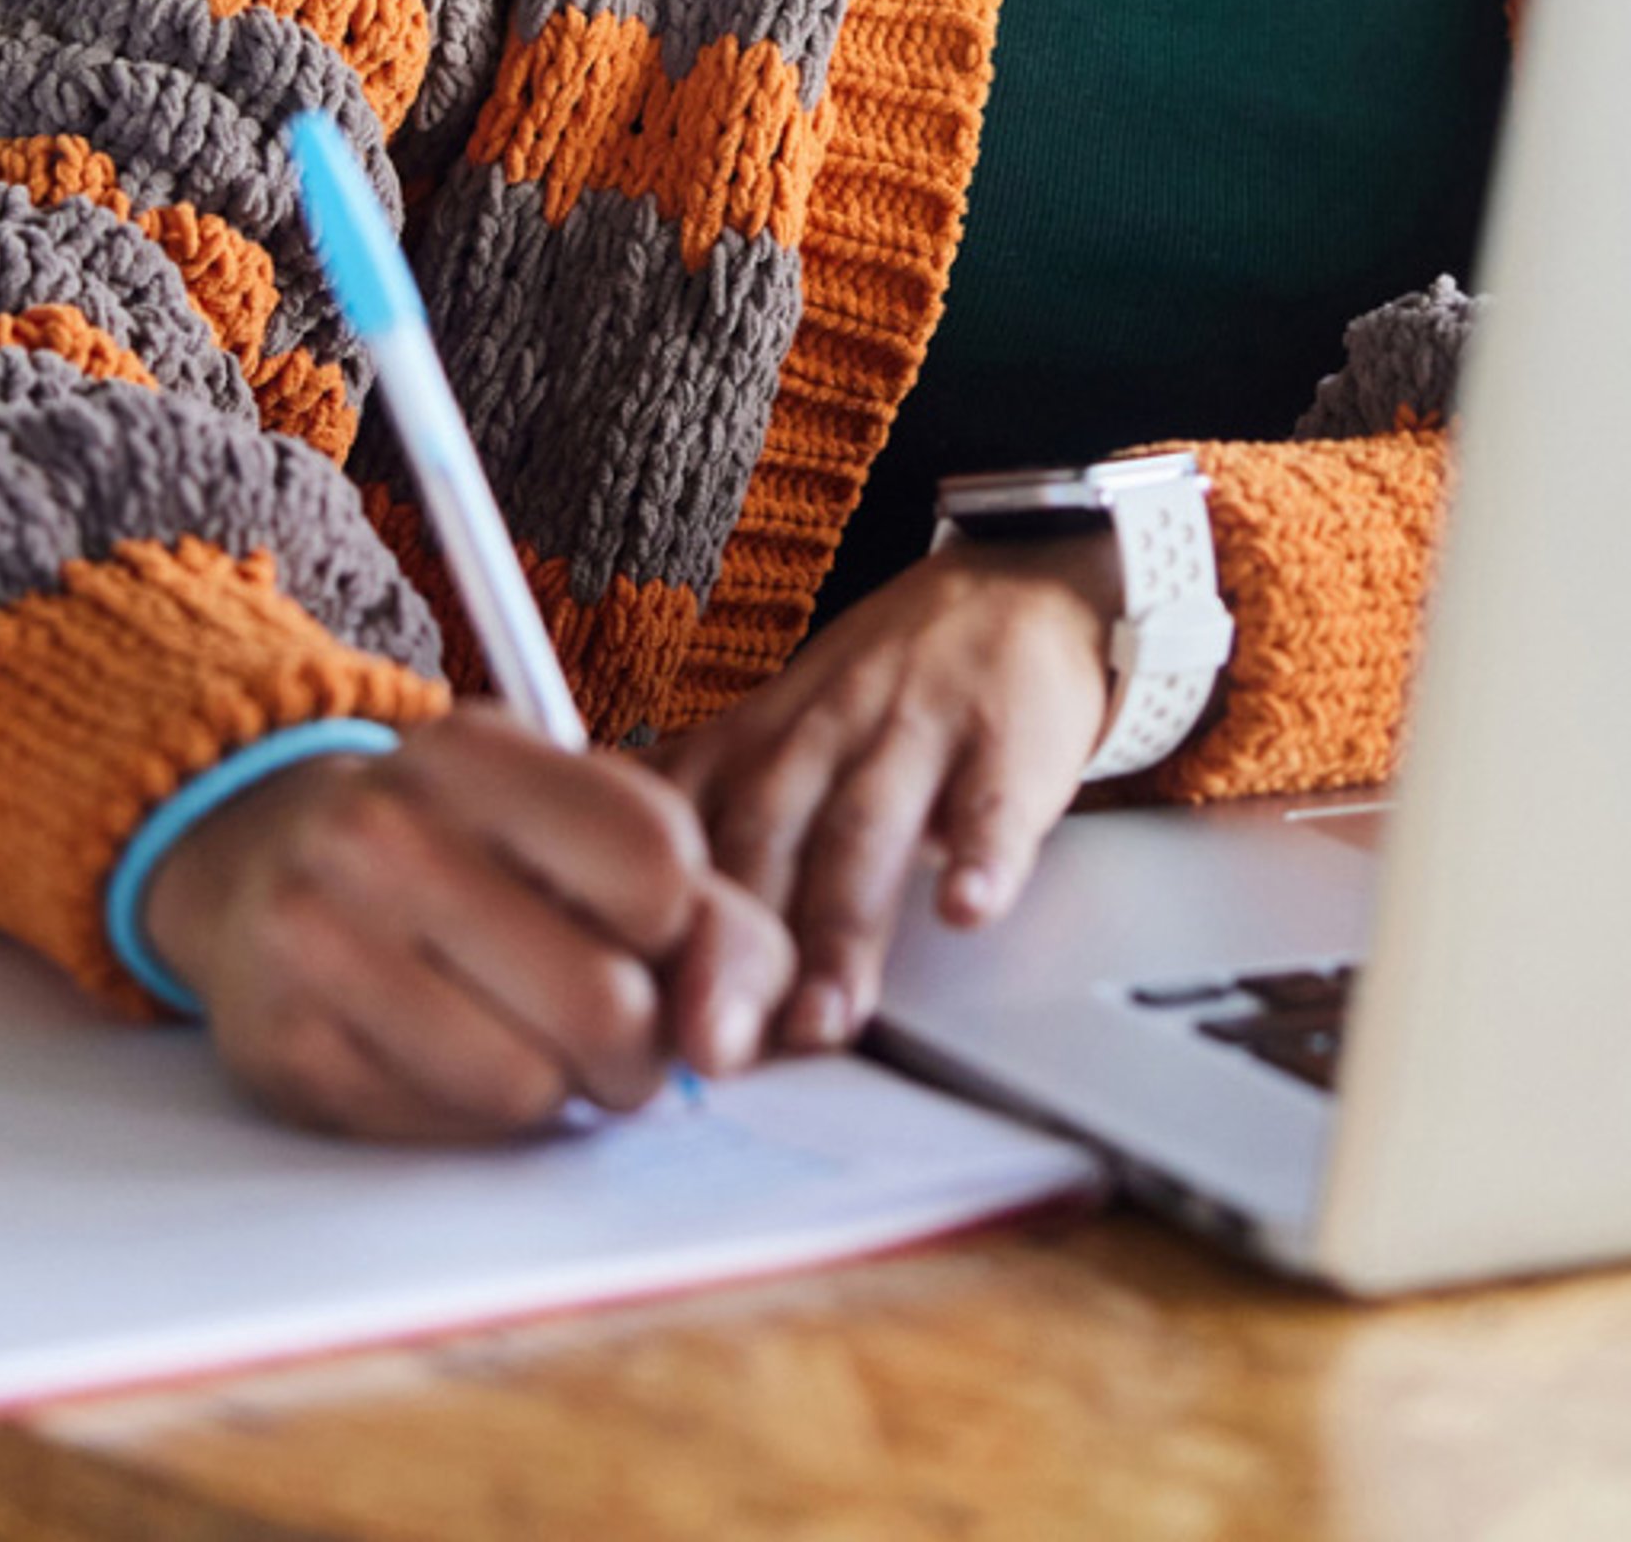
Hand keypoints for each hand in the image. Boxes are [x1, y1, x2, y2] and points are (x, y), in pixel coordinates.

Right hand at [137, 708, 793, 1141]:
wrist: (252, 858)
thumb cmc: (453, 841)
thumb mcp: (561, 814)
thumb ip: (688, 900)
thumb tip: (734, 1035)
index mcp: (471, 750)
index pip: (657, 861)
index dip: (684, 925)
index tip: (653, 931)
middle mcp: (383, 833)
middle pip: (603, 999)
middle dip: (641, 1045)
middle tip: (619, 1033)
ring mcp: (320, 944)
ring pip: (527, 1087)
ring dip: (558, 1088)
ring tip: (532, 1040)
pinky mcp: (289, 1055)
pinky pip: (446, 1135)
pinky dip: (481, 1120)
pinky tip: (458, 1058)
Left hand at [654, 541, 1111, 1056]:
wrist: (1022, 584)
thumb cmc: (891, 687)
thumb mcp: (781, 729)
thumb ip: (706, 812)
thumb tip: (607, 920)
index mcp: (755, 737)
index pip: (682, 830)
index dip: (652, 928)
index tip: (633, 1023)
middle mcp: (820, 729)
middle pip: (761, 836)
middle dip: (731, 950)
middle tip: (715, 1046)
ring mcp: (914, 728)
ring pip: (865, 829)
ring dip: (840, 930)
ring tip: (827, 1018)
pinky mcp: (1007, 736)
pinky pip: (994, 799)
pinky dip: (982, 856)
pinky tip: (967, 909)